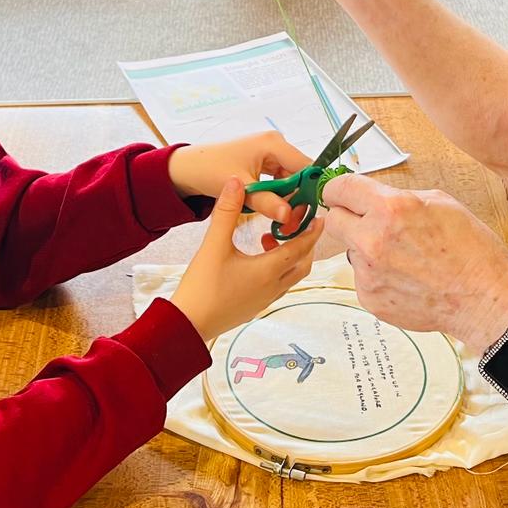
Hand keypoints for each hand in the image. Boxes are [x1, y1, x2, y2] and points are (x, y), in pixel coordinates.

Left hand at [168, 131, 311, 227]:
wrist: (188, 168)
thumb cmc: (211, 170)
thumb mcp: (242, 189)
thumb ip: (267, 202)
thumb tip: (289, 216)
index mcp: (273, 143)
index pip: (306, 166)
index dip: (310, 189)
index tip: (309, 213)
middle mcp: (275, 144)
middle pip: (300, 173)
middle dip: (298, 197)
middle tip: (294, 222)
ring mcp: (270, 152)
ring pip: (290, 179)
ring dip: (288, 198)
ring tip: (284, 220)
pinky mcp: (264, 161)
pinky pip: (280, 179)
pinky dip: (278, 194)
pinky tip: (273, 209)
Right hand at [170, 178, 322, 342]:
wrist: (188, 325)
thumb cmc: (201, 287)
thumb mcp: (213, 245)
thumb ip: (227, 212)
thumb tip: (237, 182)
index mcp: (268, 271)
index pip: (300, 248)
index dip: (311, 232)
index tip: (320, 217)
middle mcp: (272, 287)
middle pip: (302, 264)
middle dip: (304, 244)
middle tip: (296, 225)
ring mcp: (265, 300)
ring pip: (290, 276)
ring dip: (289, 257)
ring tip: (268, 238)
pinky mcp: (255, 306)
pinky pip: (277, 285)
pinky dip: (277, 269)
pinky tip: (255, 259)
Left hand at [321, 175, 507, 350]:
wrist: (485, 299)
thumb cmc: (472, 250)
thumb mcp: (439, 202)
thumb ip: (397, 198)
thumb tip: (371, 198)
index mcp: (390, 209)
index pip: (339, 189)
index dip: (338, 189)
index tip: (340, 192)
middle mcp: (372, 240)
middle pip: (333, 220)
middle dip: (348, 218)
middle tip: (369, 222)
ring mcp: (368, 274)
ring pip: (350, 251)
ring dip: (366, 249)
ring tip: (404, 257)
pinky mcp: (370, 298)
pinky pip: (362, 278)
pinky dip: (377, 275)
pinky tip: (407, 277)